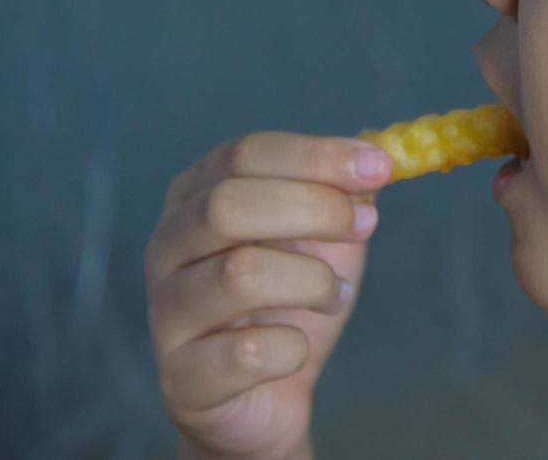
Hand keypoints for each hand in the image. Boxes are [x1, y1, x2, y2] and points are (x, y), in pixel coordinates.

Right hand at [144, 131, 392, 459]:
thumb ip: (345, 190)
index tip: (380, 166)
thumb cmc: (292, 299)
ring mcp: (166, 312)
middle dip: (314, 209)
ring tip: (336, 295)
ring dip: (312, 281)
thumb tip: (378, 156)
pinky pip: (249, 351)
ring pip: (238, 274)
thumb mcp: (324, 234)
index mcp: (195, 196)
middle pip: (227, 205)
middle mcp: (166, 246)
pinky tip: (300, 348)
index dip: (315, 156)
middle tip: (367, 223)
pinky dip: (294, 346)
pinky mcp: (182, 378)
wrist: (271, 392)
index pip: (244, 154)